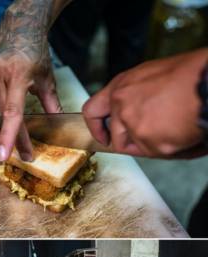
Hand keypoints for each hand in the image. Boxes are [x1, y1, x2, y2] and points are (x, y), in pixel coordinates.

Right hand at [0, 0, 63, 162]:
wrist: (20, 27)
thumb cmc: (34, 51)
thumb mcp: (47, 76)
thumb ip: (50, 100)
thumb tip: (56, 120)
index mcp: (17, 77)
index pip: (12, 113)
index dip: (11, 136)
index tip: (9, 154)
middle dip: (5, 137)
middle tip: (15, 150)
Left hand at [83, 48, 207, 157]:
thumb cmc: (191, 74)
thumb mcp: (153, 75)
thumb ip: (135, 94)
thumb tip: (134, 110)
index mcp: (121, 87)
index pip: (91, 111)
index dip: (96, 128)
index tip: (103, 137)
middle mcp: (122, 105)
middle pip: (118, 138)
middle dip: (136, 141)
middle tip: (158, 134)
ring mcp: (135, 126)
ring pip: (140, 148)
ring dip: (157, 145)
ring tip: (180, 128)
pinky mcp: (151, 143)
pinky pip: (161, 154)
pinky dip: (177, 149)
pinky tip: (190, 134)